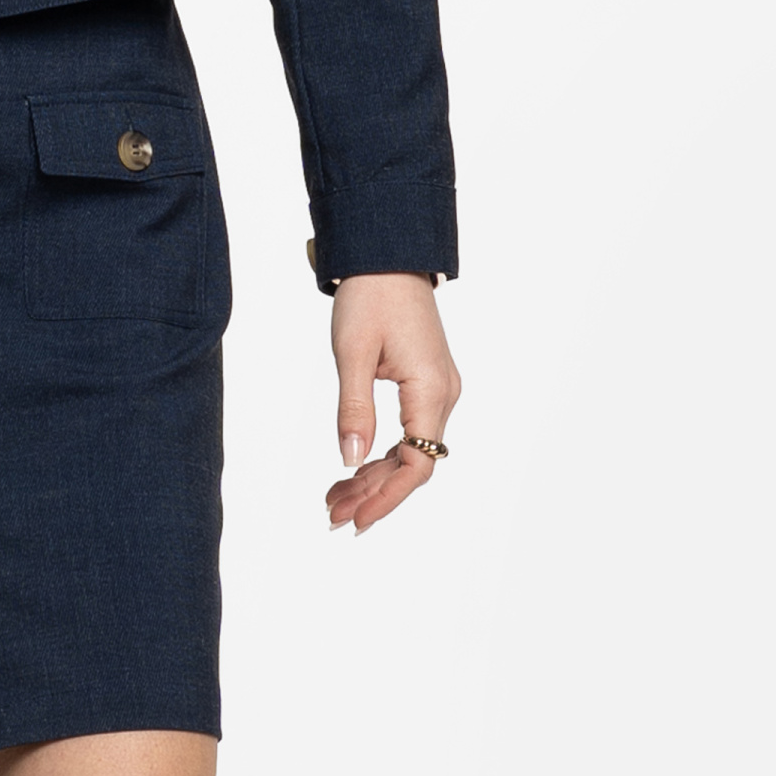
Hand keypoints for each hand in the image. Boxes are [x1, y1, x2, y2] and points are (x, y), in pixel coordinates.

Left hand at [324, 272, 461, 534]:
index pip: (417, 463)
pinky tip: (353, 469)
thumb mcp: (352, 353)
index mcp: (431, 389)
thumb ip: (353, 408)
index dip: (387, 496)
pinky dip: (380, 452)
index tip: (357, 519)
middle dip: (374, 493)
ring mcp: (437, 390)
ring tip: (334, 499)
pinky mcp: (426, 384)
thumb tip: (349, 460)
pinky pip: (409, 431)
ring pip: (410, 451)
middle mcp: (443, 395)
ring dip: (374, 476)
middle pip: (414, 464)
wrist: (387, 257)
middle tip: (332, 515)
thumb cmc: (370, 296)